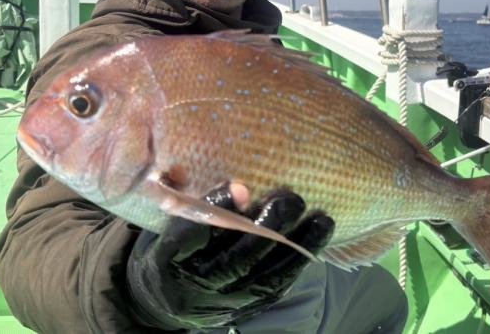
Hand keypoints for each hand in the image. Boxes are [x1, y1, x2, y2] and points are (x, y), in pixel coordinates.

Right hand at [126, 183, 334, 329]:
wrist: (167, 298)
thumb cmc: (173, 247)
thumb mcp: (169, 223)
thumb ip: (190, 202)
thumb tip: (236, 183)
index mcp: (170, 259)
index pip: (193, 235)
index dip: (217, 210)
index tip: (240, 186)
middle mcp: (198, 283)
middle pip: (237, 257)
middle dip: (269, 226)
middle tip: (290, 198)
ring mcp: (224, 299)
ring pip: (264, 273)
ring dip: (297, 244)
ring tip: (321, 218)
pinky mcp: (246, 306)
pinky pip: (276, 285)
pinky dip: (299, 260)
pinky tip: (317, 236)